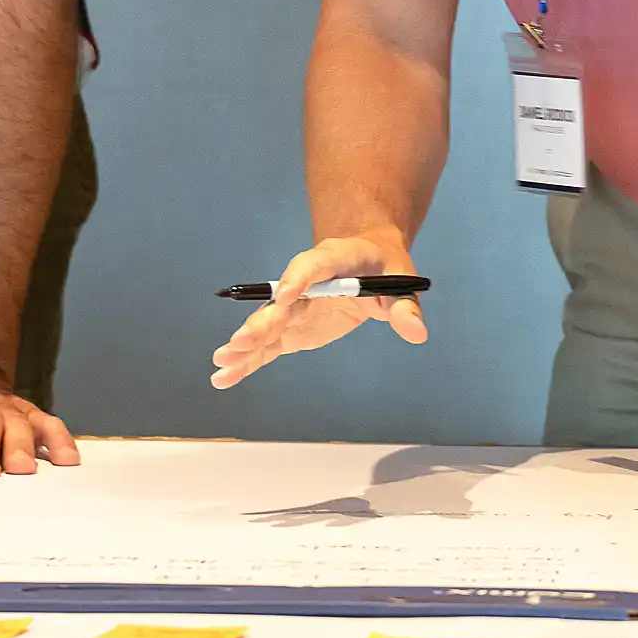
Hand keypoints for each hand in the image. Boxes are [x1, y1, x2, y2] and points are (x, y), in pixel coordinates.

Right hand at [209, 234, 427, 388]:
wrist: (367, 259)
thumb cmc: (385, 267)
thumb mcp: (402, 282)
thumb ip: (405, 307)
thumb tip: (416, 331)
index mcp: (334, 258)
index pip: (313, 265)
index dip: (299, 278)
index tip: (285, 295)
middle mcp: (305, 281)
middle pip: (282, 300)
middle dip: (263, 320)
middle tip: (243, 340)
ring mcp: (295, 306)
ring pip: (268, 325)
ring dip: (245, 344)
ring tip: (221, 363)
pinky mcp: (292, 328)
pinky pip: (267, 346)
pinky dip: (247, 362)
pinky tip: (224, 378)